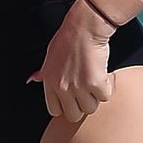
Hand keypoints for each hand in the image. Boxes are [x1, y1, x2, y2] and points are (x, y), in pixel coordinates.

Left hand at [28, 0, 114, 122]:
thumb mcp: (49, 56)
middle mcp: (62, 87)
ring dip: (96, 96)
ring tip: (95, 79)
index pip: (55, 111)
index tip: (73, 99)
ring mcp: (78, 87)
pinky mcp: (95, 83)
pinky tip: (104, 74)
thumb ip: (44, 72)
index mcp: (49, 82)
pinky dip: (108, 87)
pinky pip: (105, 97)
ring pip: (90, 108)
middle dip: (82, 105)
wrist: (84, 27)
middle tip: (87, 91)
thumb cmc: (69, 38)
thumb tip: (34, 79)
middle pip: (74, 115)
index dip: (66, 106)